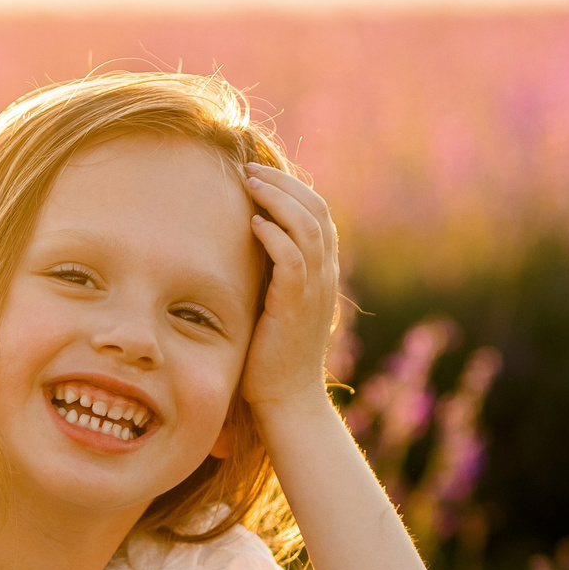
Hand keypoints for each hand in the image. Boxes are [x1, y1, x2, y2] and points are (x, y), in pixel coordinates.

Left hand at [238, 163, 344, 426]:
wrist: (287, 400)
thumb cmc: (272, 357)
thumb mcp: (275, 307)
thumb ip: (270, 276)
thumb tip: (244, 249)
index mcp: (322, 273)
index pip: (319, 215)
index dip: (293, 189)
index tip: (261, 175)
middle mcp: (324, 277)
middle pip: (317, 211)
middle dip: (284, 184)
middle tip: (250, 169)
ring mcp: (314, 291)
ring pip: (308, 228)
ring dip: (278, 200)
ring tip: (249, 184)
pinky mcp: (296, 308)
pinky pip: (293, 260)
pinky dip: (276, 236)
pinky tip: (254, 223)